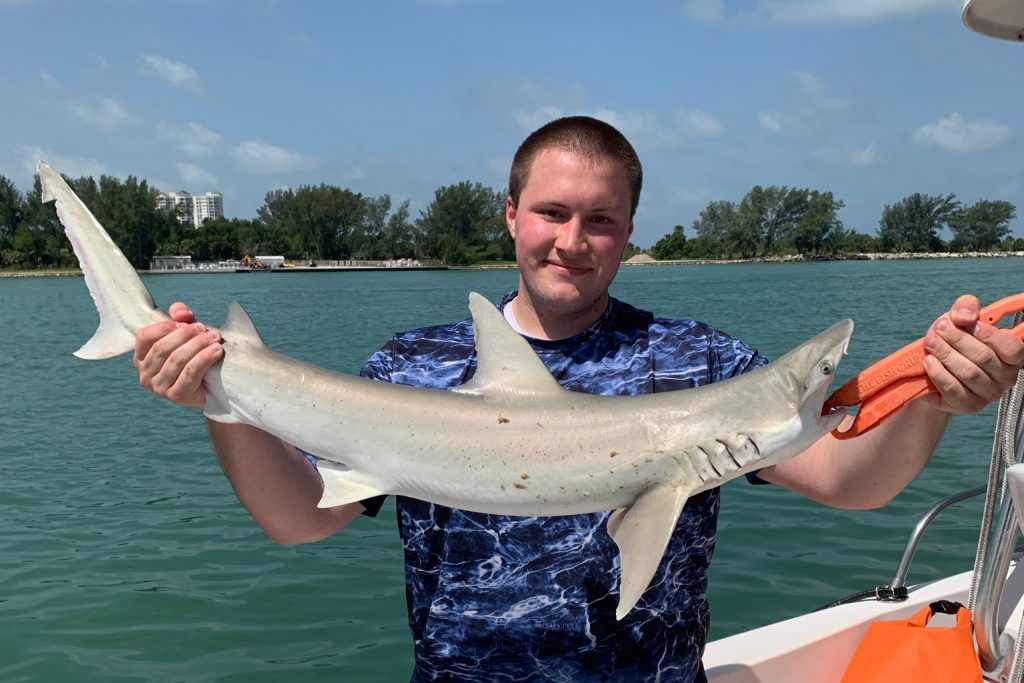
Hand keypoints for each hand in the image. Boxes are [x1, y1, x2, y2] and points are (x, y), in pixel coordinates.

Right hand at [134, 302, 222, 409]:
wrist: (212, 387)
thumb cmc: (195, 356)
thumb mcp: (187, 334)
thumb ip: (181, 318)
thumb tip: (180, 312)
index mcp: (142, 358)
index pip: (144, 337)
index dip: (164, 327)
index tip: (185, 322)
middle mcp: (145, 374)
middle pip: (161, 348)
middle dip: (185, 335)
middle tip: (204, 328)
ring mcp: (159, 388)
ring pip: (176, 360)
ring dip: (198, 345)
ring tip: (214, 338)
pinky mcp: (176, 396)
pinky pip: (190, 373)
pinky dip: (204, 359)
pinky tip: (216, 351)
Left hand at [922, 294, 1023, 414]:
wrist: (932, 372)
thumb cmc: (952, 343)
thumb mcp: (958, 319)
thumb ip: (966, 308)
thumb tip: (964, 316)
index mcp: (1012, 356)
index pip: (1012, 347)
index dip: (989, 334)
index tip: (968, 323)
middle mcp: (1006, 376)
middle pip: (984, 357)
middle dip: (958, 340)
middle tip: (940, 328)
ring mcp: (989, 393)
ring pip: (968, 373)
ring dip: (945, 354)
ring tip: (930, 343)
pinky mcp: (969, 405)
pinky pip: (954, 388)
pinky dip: (939, 373)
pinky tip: (929, 362)